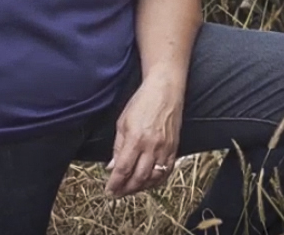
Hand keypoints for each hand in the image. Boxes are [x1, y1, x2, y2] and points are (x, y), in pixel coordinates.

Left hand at [104, 74, 183, 197]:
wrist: (165, 90)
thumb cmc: (142, 101)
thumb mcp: (123, 121)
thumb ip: (118, 146)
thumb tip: (112, 166)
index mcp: (136, 139)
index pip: (123, 169)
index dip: (115, 184)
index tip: (109, 190)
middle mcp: (151, 147)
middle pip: (138, 178)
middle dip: (126, 189)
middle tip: (117, 193)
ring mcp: (165, 149)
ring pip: (153, 179)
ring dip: (140, 188)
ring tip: (130, 189)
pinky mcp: (174, 148)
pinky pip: (166, 172)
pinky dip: (156, 181)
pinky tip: (148, 183)